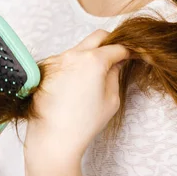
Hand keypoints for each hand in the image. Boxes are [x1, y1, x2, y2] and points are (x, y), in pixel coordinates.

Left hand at [24, 29, 130, 162]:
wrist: (53, 138)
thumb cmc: (84, 123)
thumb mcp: (111, 99)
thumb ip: (115, 74)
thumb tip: (116, 62)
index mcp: (93, 60)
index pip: (116, 47)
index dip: (127, 51)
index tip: (130, 56)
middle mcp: (73, 54)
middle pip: (97, 37)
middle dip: (109, 44)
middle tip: (114, 58)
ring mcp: (57, 59)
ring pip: (80, 48)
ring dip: (89, 55)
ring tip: (92, 79)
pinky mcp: (45, 68)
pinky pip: (65, 59)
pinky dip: (73, 66)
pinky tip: (74, 86)